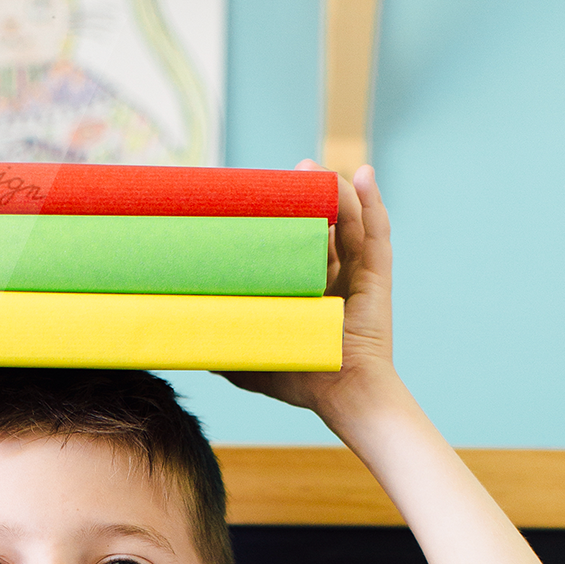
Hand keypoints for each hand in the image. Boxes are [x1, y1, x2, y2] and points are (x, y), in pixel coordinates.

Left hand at [217, 161, 395, 430]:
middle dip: (310, 194)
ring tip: (317, 169)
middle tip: (292, 174)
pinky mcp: (378, 275)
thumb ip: (227, 348)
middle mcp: (336, 276)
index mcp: (309, 289)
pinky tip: (363, 176)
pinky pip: (377, 233)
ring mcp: (359, 273)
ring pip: (349, 220)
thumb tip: (186, 344)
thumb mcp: (253, 360)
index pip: (296, 243)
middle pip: (325, 224)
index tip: (263, 196)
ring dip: (336, 190)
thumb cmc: (301, 378)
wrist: (342, 394)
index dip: (284, 218)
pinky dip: (372, 202)